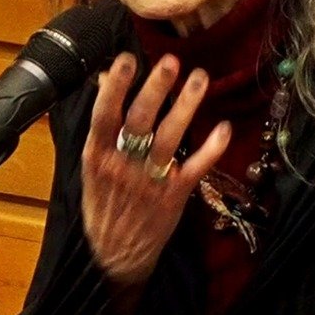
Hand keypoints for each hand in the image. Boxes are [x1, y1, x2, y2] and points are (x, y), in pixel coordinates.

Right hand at [82, 52, 230, 290]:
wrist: (116, 255)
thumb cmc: (102, 206)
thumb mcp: (91, 167)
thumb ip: (101, 128)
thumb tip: (104, 83)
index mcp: (97, 157)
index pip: (104, 115)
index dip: (115, 87)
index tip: (126, 59)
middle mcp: (122, 166)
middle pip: (140, 121)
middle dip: (155, 89)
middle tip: (169, 61)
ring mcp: (149, 180)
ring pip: (170, 138)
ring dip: (186, 106)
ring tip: (199, 78)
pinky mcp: (174, 195)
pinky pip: (196, 167)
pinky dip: (211, 147)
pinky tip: (222, 127)